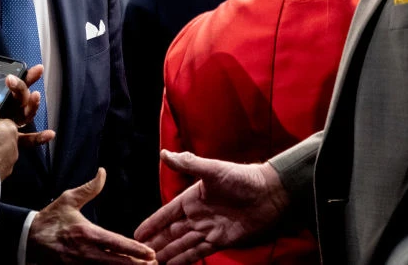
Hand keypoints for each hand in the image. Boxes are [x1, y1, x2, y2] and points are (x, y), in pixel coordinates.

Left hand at [4, 66, 55, 149]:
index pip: (13, 85)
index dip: (27, 76)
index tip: (37, 69)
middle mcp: (1, 110)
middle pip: (20, 98)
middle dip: (23, 87)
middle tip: (12, 81)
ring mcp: (2, 126)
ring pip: (24, 115)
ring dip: (32, 106)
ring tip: (35, 97)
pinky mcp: (1, 142)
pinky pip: (23, 142)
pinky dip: (38, 138)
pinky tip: (49, 133)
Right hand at [28, 168, 155, 264]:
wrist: (28, 238)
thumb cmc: (50, 218)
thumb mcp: (68, 199)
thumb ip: (89, 188)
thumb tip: (103, 173)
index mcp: (86, 233)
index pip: (115, 243)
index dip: (134, 249)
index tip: (150, 253)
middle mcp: (85, 252)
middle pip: (116, 262)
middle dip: (136, 264)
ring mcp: (80, 264)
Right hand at [133, 152, 288, 264]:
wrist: (271, 195)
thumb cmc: (243, 178)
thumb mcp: (213, 169)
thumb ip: (188, 163)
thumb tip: (164, 154)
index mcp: (192, 198)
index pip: (166, 214)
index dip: (152, 224)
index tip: (137, 233)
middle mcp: (198, 215)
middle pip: (171, 232)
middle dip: (156, 243)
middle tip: (139, 254)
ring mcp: (208, 229)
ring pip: (182, 245)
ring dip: (167, 253)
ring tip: (152, 264)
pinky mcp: (221, 241)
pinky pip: (198, 252)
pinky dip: (184, 259)